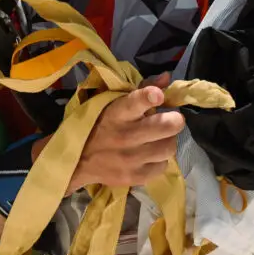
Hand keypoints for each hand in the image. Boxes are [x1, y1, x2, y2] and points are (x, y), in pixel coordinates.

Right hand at [69, 73, 184, 192]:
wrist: (79, 160)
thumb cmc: (100, 124)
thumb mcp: (114, 102)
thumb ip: (142, 89)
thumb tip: (167, 77)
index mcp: (119, 112)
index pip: (136, 102)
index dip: (150, 97)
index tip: (158, 96)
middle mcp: (126, 135)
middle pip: (166, 126)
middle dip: (174, 120)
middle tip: (170, 119)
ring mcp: (131, 159)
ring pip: (169, 147)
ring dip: (168, 140)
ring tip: (159, 138)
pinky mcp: (135, 177)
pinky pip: (163, 166)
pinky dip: (160, 159)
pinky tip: (150, 155)